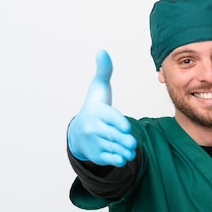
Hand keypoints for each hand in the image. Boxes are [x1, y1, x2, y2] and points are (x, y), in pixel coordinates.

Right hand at [68, 50, 136, 166]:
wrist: (79, 131)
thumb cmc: (94, 107)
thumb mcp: (98, 88)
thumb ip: (104, 71)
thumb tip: (102, 51)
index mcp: (96, 111)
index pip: (109, 117)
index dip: (118, 123)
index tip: (125, 128)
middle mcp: (93, 127)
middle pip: (112, 135)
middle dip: (123, 140)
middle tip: (132, 142)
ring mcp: (94, 141)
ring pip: (112, 147)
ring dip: (123, 150)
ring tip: (131, 150)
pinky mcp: (96, 154)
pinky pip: (108, 158)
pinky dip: (117, 159)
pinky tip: (124, 158)